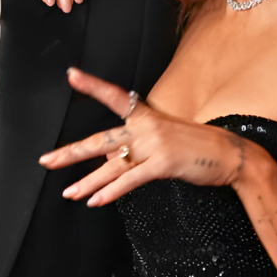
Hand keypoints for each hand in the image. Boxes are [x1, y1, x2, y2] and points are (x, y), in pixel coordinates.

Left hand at [38, 68, 253, 206]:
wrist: (230, 154)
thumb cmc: (197, 147)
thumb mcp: (164, 139)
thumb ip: (137, 148)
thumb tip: (111, 164)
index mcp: (146, 116)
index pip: (114, 96)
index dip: (92, 86)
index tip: (71, 75)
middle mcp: (146, 127)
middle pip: (101, 140)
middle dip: (71, 152)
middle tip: (46, 160)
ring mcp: (154, 144)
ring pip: (112, 165)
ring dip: (87, 181)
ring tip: (68, 192)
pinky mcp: (163, 163)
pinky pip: (130, 180)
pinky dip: (110, 192)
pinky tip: (95, 201)